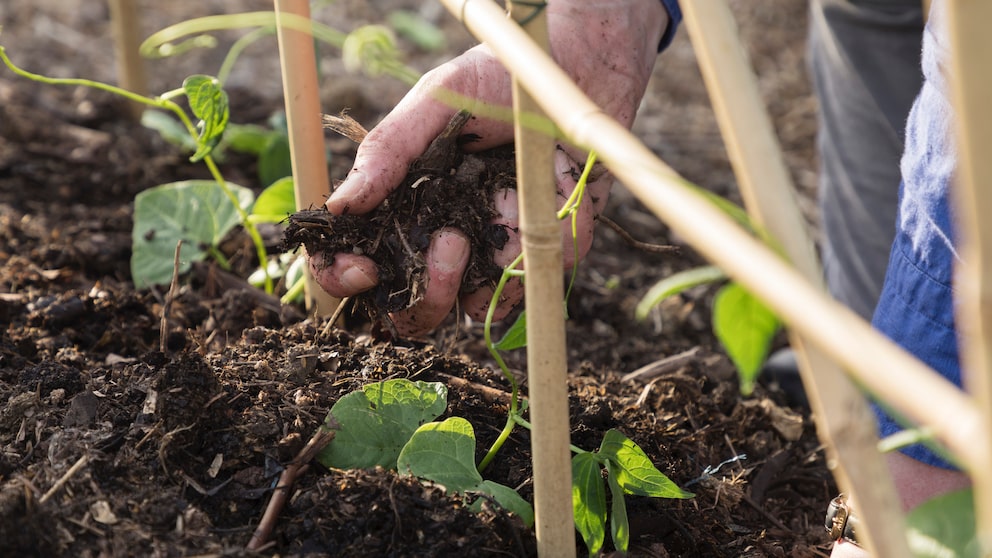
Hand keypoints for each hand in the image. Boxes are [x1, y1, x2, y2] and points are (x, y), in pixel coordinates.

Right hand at [312, 0, 667, 335]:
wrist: (582, 67)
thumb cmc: (502, 77)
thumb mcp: (437, 100)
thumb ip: (388, 150)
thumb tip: (338, 208)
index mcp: (402, 199)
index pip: (353, 259)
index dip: (345, 277)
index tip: (366, 270)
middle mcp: (439, 230)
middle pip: (410, 304)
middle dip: (427, 292)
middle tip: (453, 242)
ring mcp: (487, 246)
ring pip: (469, 303)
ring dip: (490, 266)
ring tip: (509, 202)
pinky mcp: (537, 251)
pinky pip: (528, 283)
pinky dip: (540, 252)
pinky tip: (551, 202)